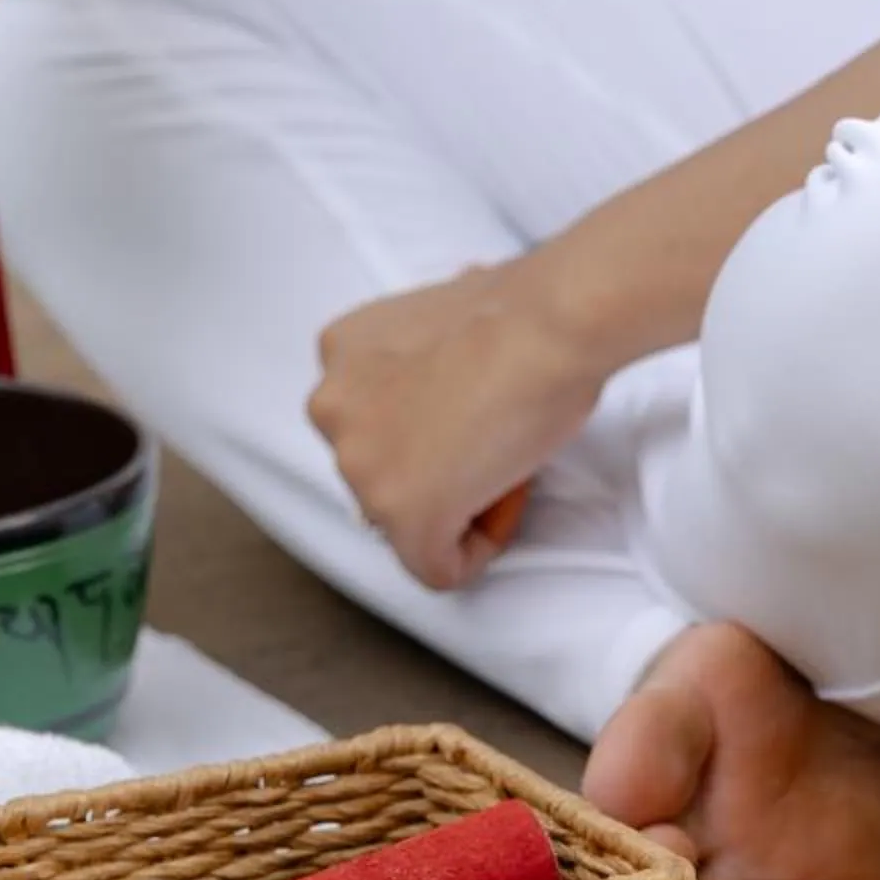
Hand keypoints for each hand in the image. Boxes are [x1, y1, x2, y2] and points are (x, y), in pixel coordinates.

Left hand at [308, 253, 610, 590]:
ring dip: (456, 503)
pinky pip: (437, 568)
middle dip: (436, 469)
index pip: (370, 424)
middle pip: (381, 476)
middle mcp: (332, 411)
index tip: (473, 415)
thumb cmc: (521, 311)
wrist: (547, 325)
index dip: (430, 428)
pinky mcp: (404, 518)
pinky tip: (507, 496)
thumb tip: (443, 392)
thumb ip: (417, 368)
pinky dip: (477, 549)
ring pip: (405, 523)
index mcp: (339, 353)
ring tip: (503, 459)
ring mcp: (362, 469)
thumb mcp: (437, 322)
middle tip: (492, 440)